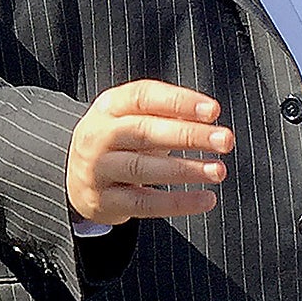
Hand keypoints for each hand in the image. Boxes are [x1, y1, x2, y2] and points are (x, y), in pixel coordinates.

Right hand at [67, 79, 234, 224]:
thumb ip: (166, 113)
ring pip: (142, 168)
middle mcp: (98, 135)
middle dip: (189, 135)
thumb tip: (207, 119)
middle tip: (225, 140)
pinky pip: (143, 203)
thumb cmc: (119, 142)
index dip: (178, 101)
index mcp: (109, 107)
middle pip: (144, 131)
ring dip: (185, 169)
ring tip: (218, 170)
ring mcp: (97, 169)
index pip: (143, 97)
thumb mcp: (132, 118)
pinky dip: (177, 203)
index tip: (213, 110)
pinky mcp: (103, 201)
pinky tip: (205, 199)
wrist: (77, 179)